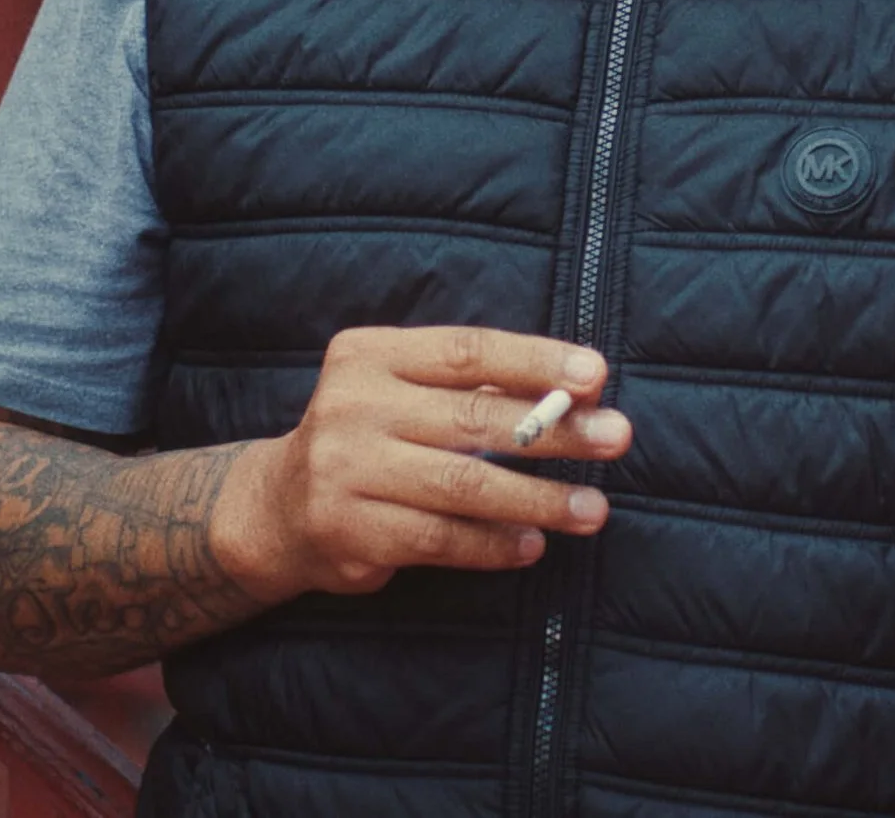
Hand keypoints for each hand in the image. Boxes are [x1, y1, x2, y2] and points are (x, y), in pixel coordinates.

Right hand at [216, 325, 630, 600]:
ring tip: (594, 508)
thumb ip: (472, 389)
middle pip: (472, 417)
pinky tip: (533, 543)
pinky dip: (494, 544)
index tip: (597, 374)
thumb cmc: (370, 437)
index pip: (467, 351)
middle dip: (554, 429)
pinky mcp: (350, 532)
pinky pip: (440, 540)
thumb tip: (577, 391)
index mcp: (370, 355)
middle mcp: (353, 407)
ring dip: (538, 499)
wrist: (278, 509)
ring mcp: (346, 472)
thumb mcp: (402, 392)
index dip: (535, 361)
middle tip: (617, 436)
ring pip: (463, 486)